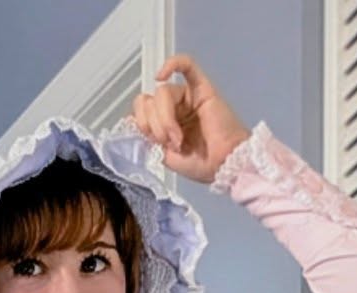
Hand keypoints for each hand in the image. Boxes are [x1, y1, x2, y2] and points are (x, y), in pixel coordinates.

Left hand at [130, 56, 249, 184]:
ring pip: (162, 93)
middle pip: (150, 100)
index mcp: (166, 122)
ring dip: (164, 118)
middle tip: (171, 143)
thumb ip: (149, 138)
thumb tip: (131, 121)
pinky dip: (172, 64)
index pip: (142, 109)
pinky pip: (186, 65)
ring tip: (178, 138)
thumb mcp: (166, 157)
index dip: (142, 124)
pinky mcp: (202, 88)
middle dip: (155, 124)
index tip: (155, 143)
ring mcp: (188, 96)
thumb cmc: (202, 165)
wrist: (225, 165)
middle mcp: (175, 107)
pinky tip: (161, 75)